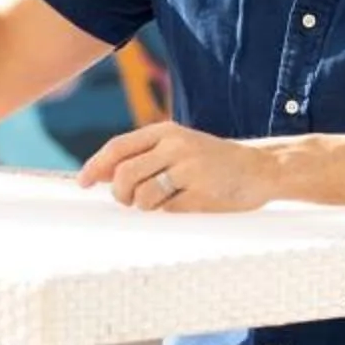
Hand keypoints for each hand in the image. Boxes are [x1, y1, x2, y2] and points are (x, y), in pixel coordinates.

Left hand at [77, 122, 278, 213]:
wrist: (261, 169)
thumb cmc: (214, 162)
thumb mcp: (179, 147)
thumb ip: (145, 156)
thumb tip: (101, 176)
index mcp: (166, 132)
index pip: (119, 147)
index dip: (96, 166)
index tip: (83, 183)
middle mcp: (176, 146)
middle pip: (125, 175)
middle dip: (120, 194)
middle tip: (131, 201)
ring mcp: (190, 170)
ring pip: (143, 196)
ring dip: (144, 207)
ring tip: (163, 202)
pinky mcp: (202, 194)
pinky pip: (168, 210)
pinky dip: (169, 212)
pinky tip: (186, 204)